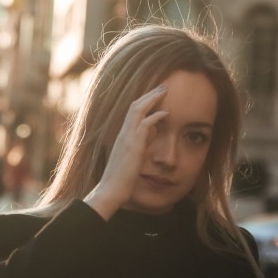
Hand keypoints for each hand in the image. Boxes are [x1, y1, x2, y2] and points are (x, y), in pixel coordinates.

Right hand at [84, 85, 168, 219]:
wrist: (110, 191)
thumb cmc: (119, 180)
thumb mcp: (129, 161)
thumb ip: (137, 148)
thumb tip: (147, 142)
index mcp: (122, 137)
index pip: (131, 113)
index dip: (143, 102)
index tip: (155, 96)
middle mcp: (123, 134)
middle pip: (135, 106)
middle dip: (149, 94)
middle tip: (162, 87)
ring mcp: (126, 138)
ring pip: (138, 110)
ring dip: (152, 98)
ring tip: (165, 91)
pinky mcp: (133, 145)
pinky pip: (145, 124)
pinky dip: (156, 116)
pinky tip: (167, 113)